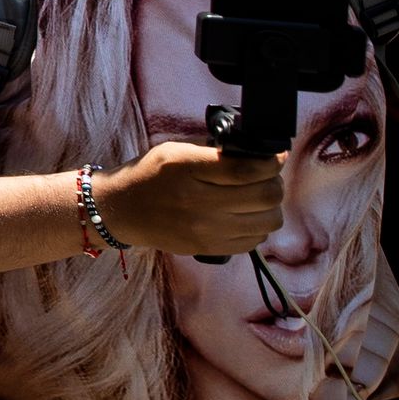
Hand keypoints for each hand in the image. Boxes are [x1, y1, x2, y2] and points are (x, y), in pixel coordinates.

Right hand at [95, 143, 284, 255]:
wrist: (121, 211)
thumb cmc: (149, 175)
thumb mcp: (175, 151)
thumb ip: (213, 152)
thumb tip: (256, 153)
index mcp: (188, 170)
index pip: (248, 169)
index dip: (272, 162)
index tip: (276, 157)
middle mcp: (198, 202)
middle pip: (265, 196)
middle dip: (274, 183)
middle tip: (267, 177)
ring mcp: (206, 230)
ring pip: (267, 221)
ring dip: (270, 207)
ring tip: (258, 198)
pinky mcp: (209, 248)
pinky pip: (254, 240)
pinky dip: (257, 227)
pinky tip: (245, 217)